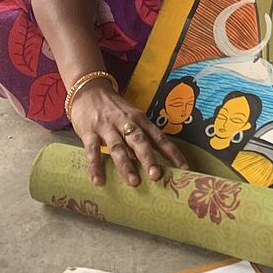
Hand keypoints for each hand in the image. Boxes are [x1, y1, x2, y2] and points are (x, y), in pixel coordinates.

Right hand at [70, 82, 187, 186]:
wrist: (89, 90)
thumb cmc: (114, 109)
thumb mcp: (132, 118)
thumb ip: (141, 138)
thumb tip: (155, 163)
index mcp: (140, 120)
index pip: (159, 138)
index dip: (172, 153)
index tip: (184, 169)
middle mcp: (126, 122)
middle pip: (140, 141)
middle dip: (149, 158)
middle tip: (156, 176)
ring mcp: (107, 127)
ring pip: (118, 147)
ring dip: (126, 165)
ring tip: (133, 182)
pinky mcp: (89, 131)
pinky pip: (92, 150)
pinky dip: (95, 166)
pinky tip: (98, 181)